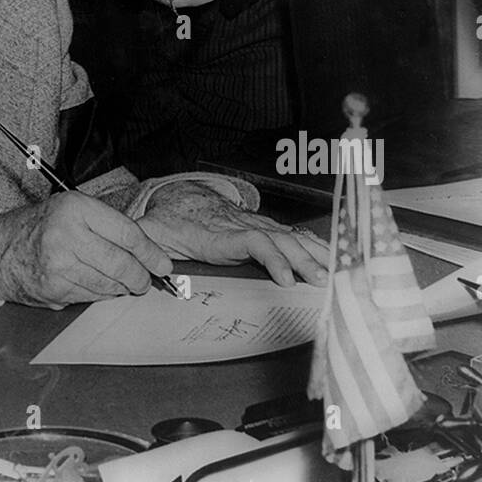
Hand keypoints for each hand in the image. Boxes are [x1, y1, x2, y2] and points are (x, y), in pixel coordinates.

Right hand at [0, 191, 173, 306]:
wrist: (0, 249)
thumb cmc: (40, 227)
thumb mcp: (72, 209)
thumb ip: (106, 224)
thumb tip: (147, 250)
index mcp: (77, 208)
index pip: (127, 233)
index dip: (151, 252)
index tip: (163, 264)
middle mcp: (68, 234)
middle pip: (122, 263)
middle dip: (141, 277)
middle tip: (146, 280)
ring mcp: (60, 264)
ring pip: (110, 284)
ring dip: (123, 288)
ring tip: (123, 283)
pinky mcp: (55, 287)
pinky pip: (92, 296)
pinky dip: (102, 294)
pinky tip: (99, 286)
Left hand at [138, 180, 329, 287]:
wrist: (180, 200)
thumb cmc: (168, 222)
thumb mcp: (151, 234)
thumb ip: (146, 248)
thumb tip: (145, 267)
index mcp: (218, 233)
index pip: (251, 242)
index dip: (270, 257)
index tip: (284, 278)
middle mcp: (242, 226)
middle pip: (279, 240)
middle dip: (303, 260)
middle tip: (321, 282)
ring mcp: (256, 226)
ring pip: (290, 237)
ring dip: (314, 254)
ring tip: (336, 274)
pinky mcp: (263, 229)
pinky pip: (292, 236)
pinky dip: (315, 246)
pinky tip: (334, 258)